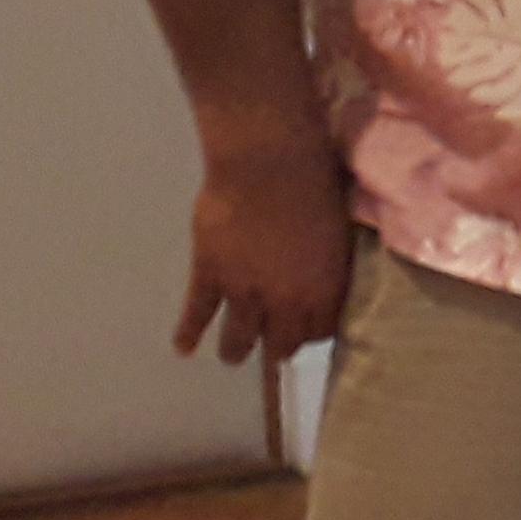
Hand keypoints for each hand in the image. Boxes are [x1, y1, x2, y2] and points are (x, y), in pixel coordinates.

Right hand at [175, 113, 352, 364]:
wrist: (269, 162)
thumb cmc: (316, 182)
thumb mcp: (337, 229)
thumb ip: (327, 261)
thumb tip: (322, 273)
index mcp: (323, 287)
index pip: (319, 330)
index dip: (312, 333)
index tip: (307, 332)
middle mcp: (284, 300)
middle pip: (282, 341)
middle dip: (280, 348)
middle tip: (275, 354)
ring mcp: (243, 291)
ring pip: (239, 338)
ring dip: (237, 350)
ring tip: (233, 357)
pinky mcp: (209, 274)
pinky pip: (198, 312)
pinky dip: (188, 331)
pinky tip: (183, 348)